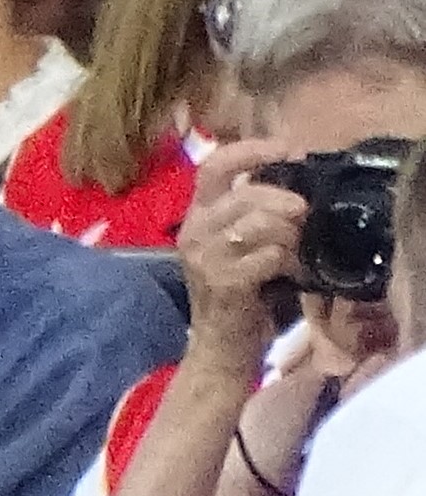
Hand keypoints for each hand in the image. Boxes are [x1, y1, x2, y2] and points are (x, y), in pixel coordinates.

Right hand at [175, 136, 306, 362]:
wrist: (220, 345)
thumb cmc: (238, 290)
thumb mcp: (240, 241)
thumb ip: (256, 209)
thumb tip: (296, 181)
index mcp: (197, 216)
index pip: (215, 165)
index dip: (253, 150)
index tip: (291, 150)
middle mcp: (193, 233)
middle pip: (244, 194)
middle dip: (283, 200)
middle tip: (303, 212)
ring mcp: (205, 260)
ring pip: (257, 223)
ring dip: (287, 232)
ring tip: (294, 248)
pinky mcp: (223, 284)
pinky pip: (267, 256)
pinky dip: (286, 261)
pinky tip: (287, 272)